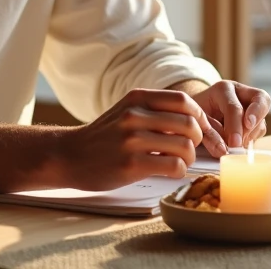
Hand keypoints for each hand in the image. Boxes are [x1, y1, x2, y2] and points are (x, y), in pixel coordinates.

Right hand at [58, 89, 214, 190]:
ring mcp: (132, 140)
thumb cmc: (103, 136)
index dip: (199, 116)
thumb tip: (195, 121)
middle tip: (190, 148)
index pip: (183, 100)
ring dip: (189, 158)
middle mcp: (135, 115)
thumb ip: (155, 111)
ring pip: (184, 146)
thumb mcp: (126, 111)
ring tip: (180, 161)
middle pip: (188, 123)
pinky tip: (170, 172)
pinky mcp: (131, 164)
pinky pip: (173, 166)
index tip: (201, 129)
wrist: (69, 155)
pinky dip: (179, 171)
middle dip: (197, 139)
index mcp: (137, 98)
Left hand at [189, 81, 270, 155]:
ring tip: (234, 146)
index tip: (234, 144)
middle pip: (261, 99)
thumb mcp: (197, 122)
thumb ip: (209, 135)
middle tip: (245, 137)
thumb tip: (224, 151)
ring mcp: (251, 104)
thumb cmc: (195, 115)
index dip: (235, 127)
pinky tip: (237, 143)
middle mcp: (241, 92)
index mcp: (223, 89)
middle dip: (256, 119)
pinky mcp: (256, 118)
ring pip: (261, 119)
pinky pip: (259, 130)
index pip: (234, 107)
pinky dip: (250, 139)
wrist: (196, 111)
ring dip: (250, 135)